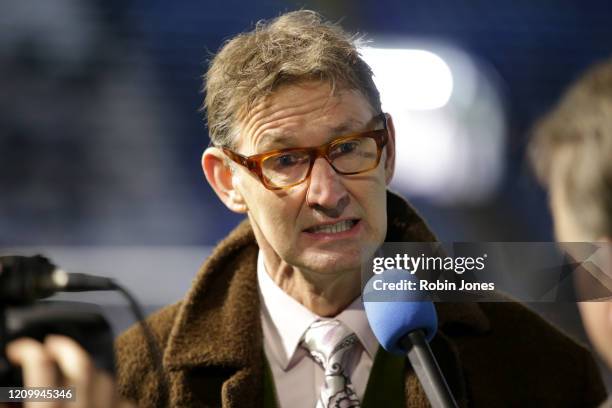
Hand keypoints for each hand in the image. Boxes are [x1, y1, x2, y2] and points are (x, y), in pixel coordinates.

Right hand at [3, 335, 133, 407]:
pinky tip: (103, 398)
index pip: (41, 366)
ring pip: (107, 379)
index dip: (28, 348)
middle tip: (52, 343)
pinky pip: (126, 400)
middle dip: (67, 346)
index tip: (20, 348)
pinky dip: (114, 395)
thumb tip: (6, 398)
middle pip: (82, 363)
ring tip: (76, 372)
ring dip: (91, 370)